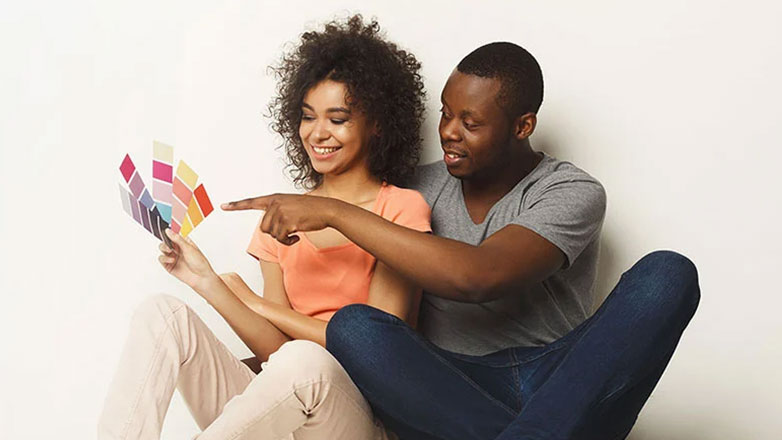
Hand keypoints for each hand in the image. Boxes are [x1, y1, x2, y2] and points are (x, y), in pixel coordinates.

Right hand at [158, 229, 217, 291]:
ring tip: (169, 251)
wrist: (201, 278)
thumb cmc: (200, 263)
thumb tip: (168, 231)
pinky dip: (164, 258)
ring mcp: (174, 257)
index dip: (169, 232)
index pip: (174, 234)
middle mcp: (178, 249)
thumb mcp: (189, 248)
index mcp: (185, 243)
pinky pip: (162, 259)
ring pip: (163, 249)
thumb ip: (177, 239)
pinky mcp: (170, 266)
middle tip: (168, 244)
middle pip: (166, 241)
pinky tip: (171, 259)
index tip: (164, 230)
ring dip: (164, 248)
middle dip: (165, 241)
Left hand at [221, 193, 340, 244]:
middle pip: (263, 227)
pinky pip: (281, 239)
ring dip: (283, 238)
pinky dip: (288, 242)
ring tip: (294, 231)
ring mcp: (280, 212)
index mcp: (274, 198)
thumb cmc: (311, 210)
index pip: (251, 202)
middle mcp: (275, 204)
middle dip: (275, 232)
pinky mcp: (287, 222)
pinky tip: (297, 237)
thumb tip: (268, 227)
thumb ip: (277, 212)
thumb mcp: (291, 205)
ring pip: (271, 234)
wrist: (327, 210)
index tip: (223, 206)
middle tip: (289, 229)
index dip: (236, 205)